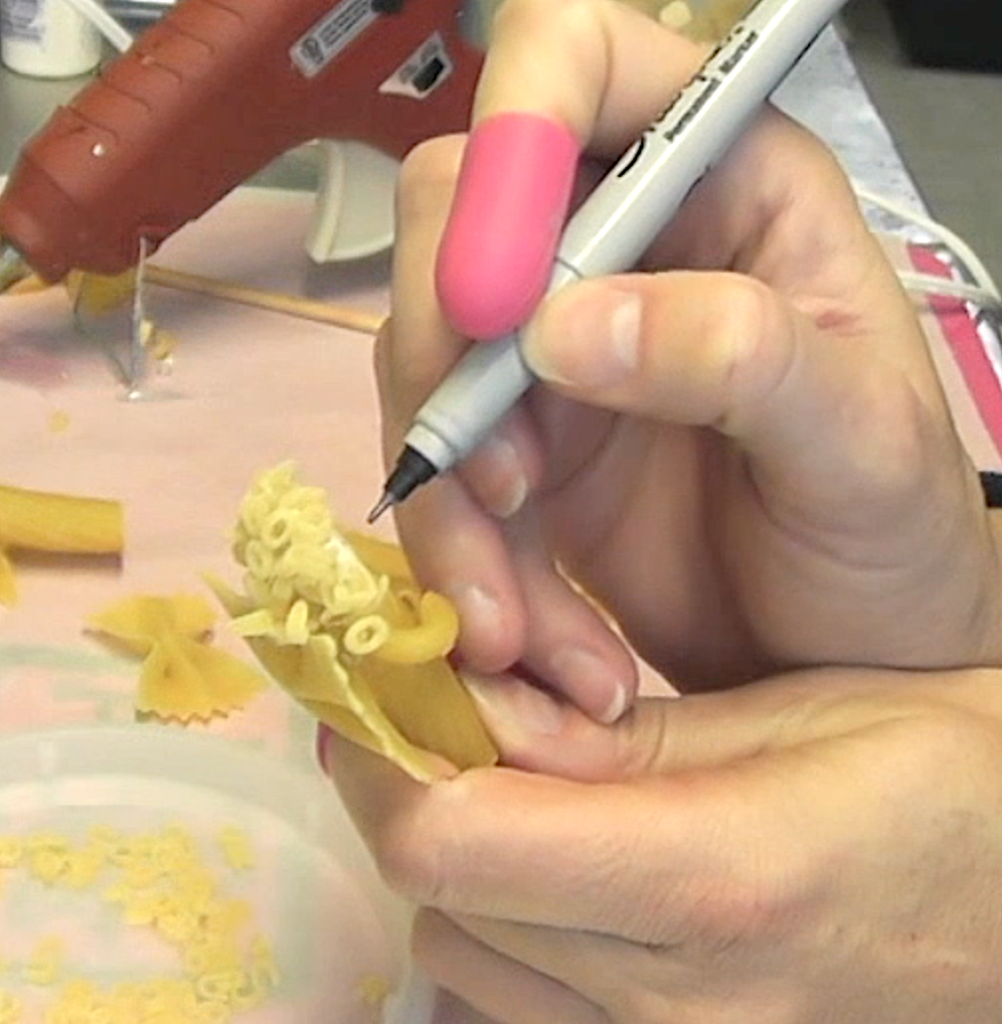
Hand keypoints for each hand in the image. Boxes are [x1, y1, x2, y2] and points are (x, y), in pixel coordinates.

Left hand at [326, 666, 1001, 1023]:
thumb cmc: (931, 771)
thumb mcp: (779, 717)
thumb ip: (611, 733)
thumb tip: (468, 712)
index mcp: (706, 879)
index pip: (449, 842)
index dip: (384, 757)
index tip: (382, 686)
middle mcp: (671, 1003)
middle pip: (438, 897)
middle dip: (410, 791)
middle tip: (446, 711)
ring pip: (461, 955)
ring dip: (456, 859)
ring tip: (513, 782)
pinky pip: (518, 1002)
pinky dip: (501, 924)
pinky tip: (555, 862)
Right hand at [377, 0, 1001, 715]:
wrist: (855, 648)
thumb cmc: (890, 532)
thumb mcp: (859, 440)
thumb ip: (737, 357)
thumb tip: (561, 328)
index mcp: (724, 184)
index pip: (582, 65)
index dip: (519, 126)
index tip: (502, 286)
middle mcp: (618, 248)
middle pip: (455, 220)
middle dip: (449, 356)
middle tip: (504, 486)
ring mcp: (555, 352)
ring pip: (426, 367)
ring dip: (451, 501)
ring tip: (518, 622)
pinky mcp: (518, 447)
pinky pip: (440, 475)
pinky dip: (461, 560)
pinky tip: (522, 636)